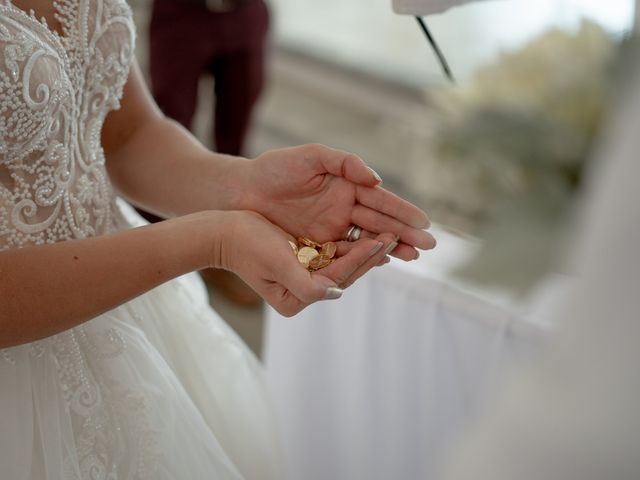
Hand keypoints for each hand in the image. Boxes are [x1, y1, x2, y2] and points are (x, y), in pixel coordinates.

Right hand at [215, 210, 397, 316]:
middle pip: (343, 274)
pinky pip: (334, 256)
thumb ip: (306, 284)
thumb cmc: (247, 245)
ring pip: (342, 264)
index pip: (336, 278)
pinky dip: (351, 245)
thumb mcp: (278, 264)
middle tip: (396, 237)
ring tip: (389, 236)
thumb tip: (335, 291)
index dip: (360, 260)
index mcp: (296, 300)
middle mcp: (302, 293)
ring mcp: (304, 279)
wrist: (224, 232)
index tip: (381, 242)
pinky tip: (370, 235)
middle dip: (369, 255)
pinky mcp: (304, 264)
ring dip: (365, 250)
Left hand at [239, 144, 435, 260]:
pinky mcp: (318, 245)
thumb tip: (377, 180)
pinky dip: (365, 258)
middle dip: (405, 233)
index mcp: (346, 185)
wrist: (241, 193)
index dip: (402, 211)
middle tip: (429, 245)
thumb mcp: (310, 157)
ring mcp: (332, 228)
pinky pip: (345, 253)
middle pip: (380, 223)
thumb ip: (344, 162)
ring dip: (391, 248)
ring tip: (413, 257)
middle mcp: (344, 208)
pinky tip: (383, 262)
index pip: (380, 200)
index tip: (423, 221)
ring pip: (367, 240)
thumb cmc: (274, 170)